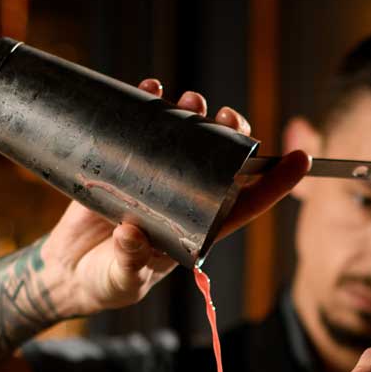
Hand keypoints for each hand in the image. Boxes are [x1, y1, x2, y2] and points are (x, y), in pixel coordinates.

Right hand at [41, 79, 309, 315]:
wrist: (68, 272)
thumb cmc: (107, 282)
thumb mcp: (121, 278)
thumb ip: (130, 260)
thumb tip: (132, 232)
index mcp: (196, 233)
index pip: (244, 206)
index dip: (275, 184)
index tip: (302, 159)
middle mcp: (183, 202)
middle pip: (221, 164)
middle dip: (232, 137)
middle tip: (227, 118)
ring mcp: (156, 181)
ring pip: (188, 141)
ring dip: (195, 115)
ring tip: (192, 100)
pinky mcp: (124, 165)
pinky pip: (143, 130)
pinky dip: (149, 107)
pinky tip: (151, 89)